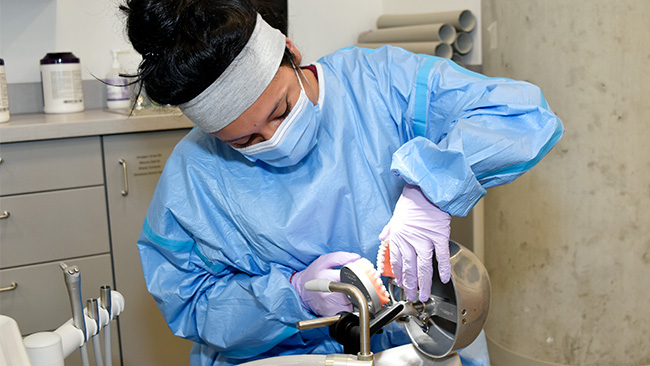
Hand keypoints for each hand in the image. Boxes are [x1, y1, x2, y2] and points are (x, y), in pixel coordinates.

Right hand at [291, 252, 360, 315]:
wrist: (300, 289)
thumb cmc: (313, 274)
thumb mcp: (324, 260)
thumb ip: (341, 257)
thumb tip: (357, 258)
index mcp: (325, 276)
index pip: (348, 276)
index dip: (357, 275)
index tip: (359, 275)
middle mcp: (326, 291)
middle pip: (351, 290)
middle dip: (354, 287)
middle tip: (350, 284)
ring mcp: (327, 303)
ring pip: (351, 302)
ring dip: (352, 297)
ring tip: (344, 292)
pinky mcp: (329, 312)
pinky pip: (346, 310)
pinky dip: (347, 306)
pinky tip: (341, 301)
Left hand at [379, 184, 450, 301]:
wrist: (428, 189)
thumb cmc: (413, 200)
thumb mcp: (396, 214)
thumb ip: (389, 229)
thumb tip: (382, 237)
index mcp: (399, 236)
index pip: (396, 261)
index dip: (399, 275)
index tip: (401, 285)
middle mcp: (410, 240)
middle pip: (409, 269)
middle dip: (410, 286)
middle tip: (412, 297)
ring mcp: (425, 240)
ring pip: (424, 267)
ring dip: (424, 284)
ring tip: (425, 295)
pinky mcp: (440, 236)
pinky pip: (442, 256)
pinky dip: (444, 268)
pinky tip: (444, 278)